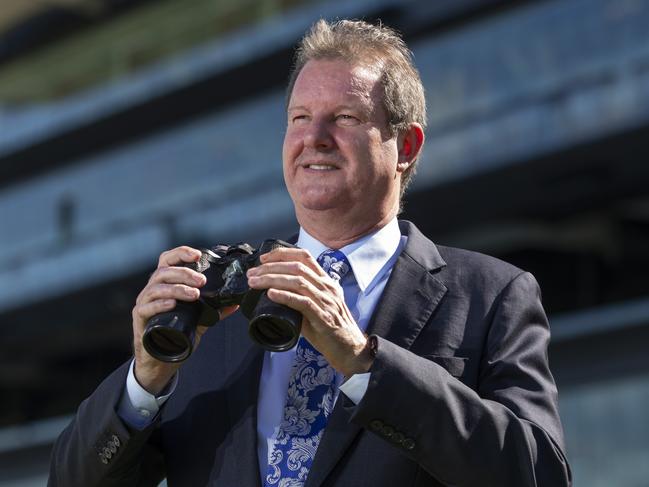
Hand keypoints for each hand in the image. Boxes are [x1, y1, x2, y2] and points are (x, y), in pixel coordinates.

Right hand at [131, 246, 237, 393]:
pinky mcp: (140, 320)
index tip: (197, 255)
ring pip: (156, 288)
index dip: (181, 253)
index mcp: (165, 284)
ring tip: (194, 294)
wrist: (160, 360)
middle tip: (202, 281)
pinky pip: (147, 308)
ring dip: (177, 288)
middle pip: (164, 271)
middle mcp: (152, 290)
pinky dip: (160, 304)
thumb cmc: (176, 334)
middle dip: (184, 273)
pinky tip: (172, 304)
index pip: (168, 260)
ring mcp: (144, 304)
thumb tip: (234, 303)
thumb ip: (214, 310)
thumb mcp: (199, 320)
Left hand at [246, 247, 373, 375]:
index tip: (264, 259)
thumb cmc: (332, 329)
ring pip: (297, 281)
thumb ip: (301, 297)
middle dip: (271, 268)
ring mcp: (326, 301)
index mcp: (326, 281)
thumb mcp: (318, 306)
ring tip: (255, 282)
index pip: (304, 257)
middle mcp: (327, 287)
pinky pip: (302, 302)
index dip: (282, 254)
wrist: (350, 349)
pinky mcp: (322, 316)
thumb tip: (275, 293)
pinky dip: (284, 296)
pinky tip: (271, 294)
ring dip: (272, 280)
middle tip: (253, 273)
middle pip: (296, 267)